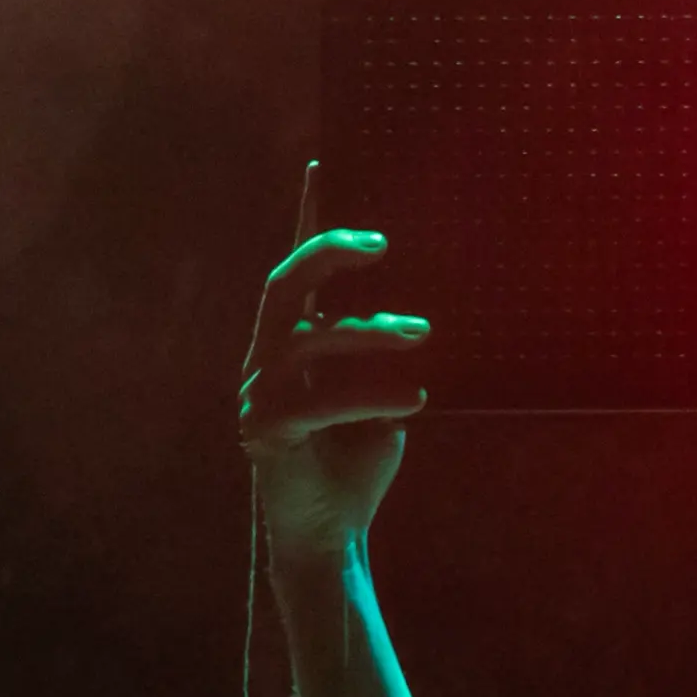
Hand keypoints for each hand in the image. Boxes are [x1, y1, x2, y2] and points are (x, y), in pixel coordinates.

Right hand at [238, 161, 428, 565]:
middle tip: (382, 245)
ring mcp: (261, 393)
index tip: (326, 164)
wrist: (331, 532)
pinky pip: (321, 403)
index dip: (310, 218)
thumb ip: (391, 359)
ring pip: (309, 341)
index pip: (300, 269)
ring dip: (368, 333)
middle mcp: (270, 357)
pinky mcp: (267, 433)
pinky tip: (414, 402)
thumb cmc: (356, 459)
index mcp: (295, 340)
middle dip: (328, 254)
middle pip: (285, 283)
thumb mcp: (386, 397)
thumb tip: (435, 316)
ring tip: (421, 333)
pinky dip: (372, 397)